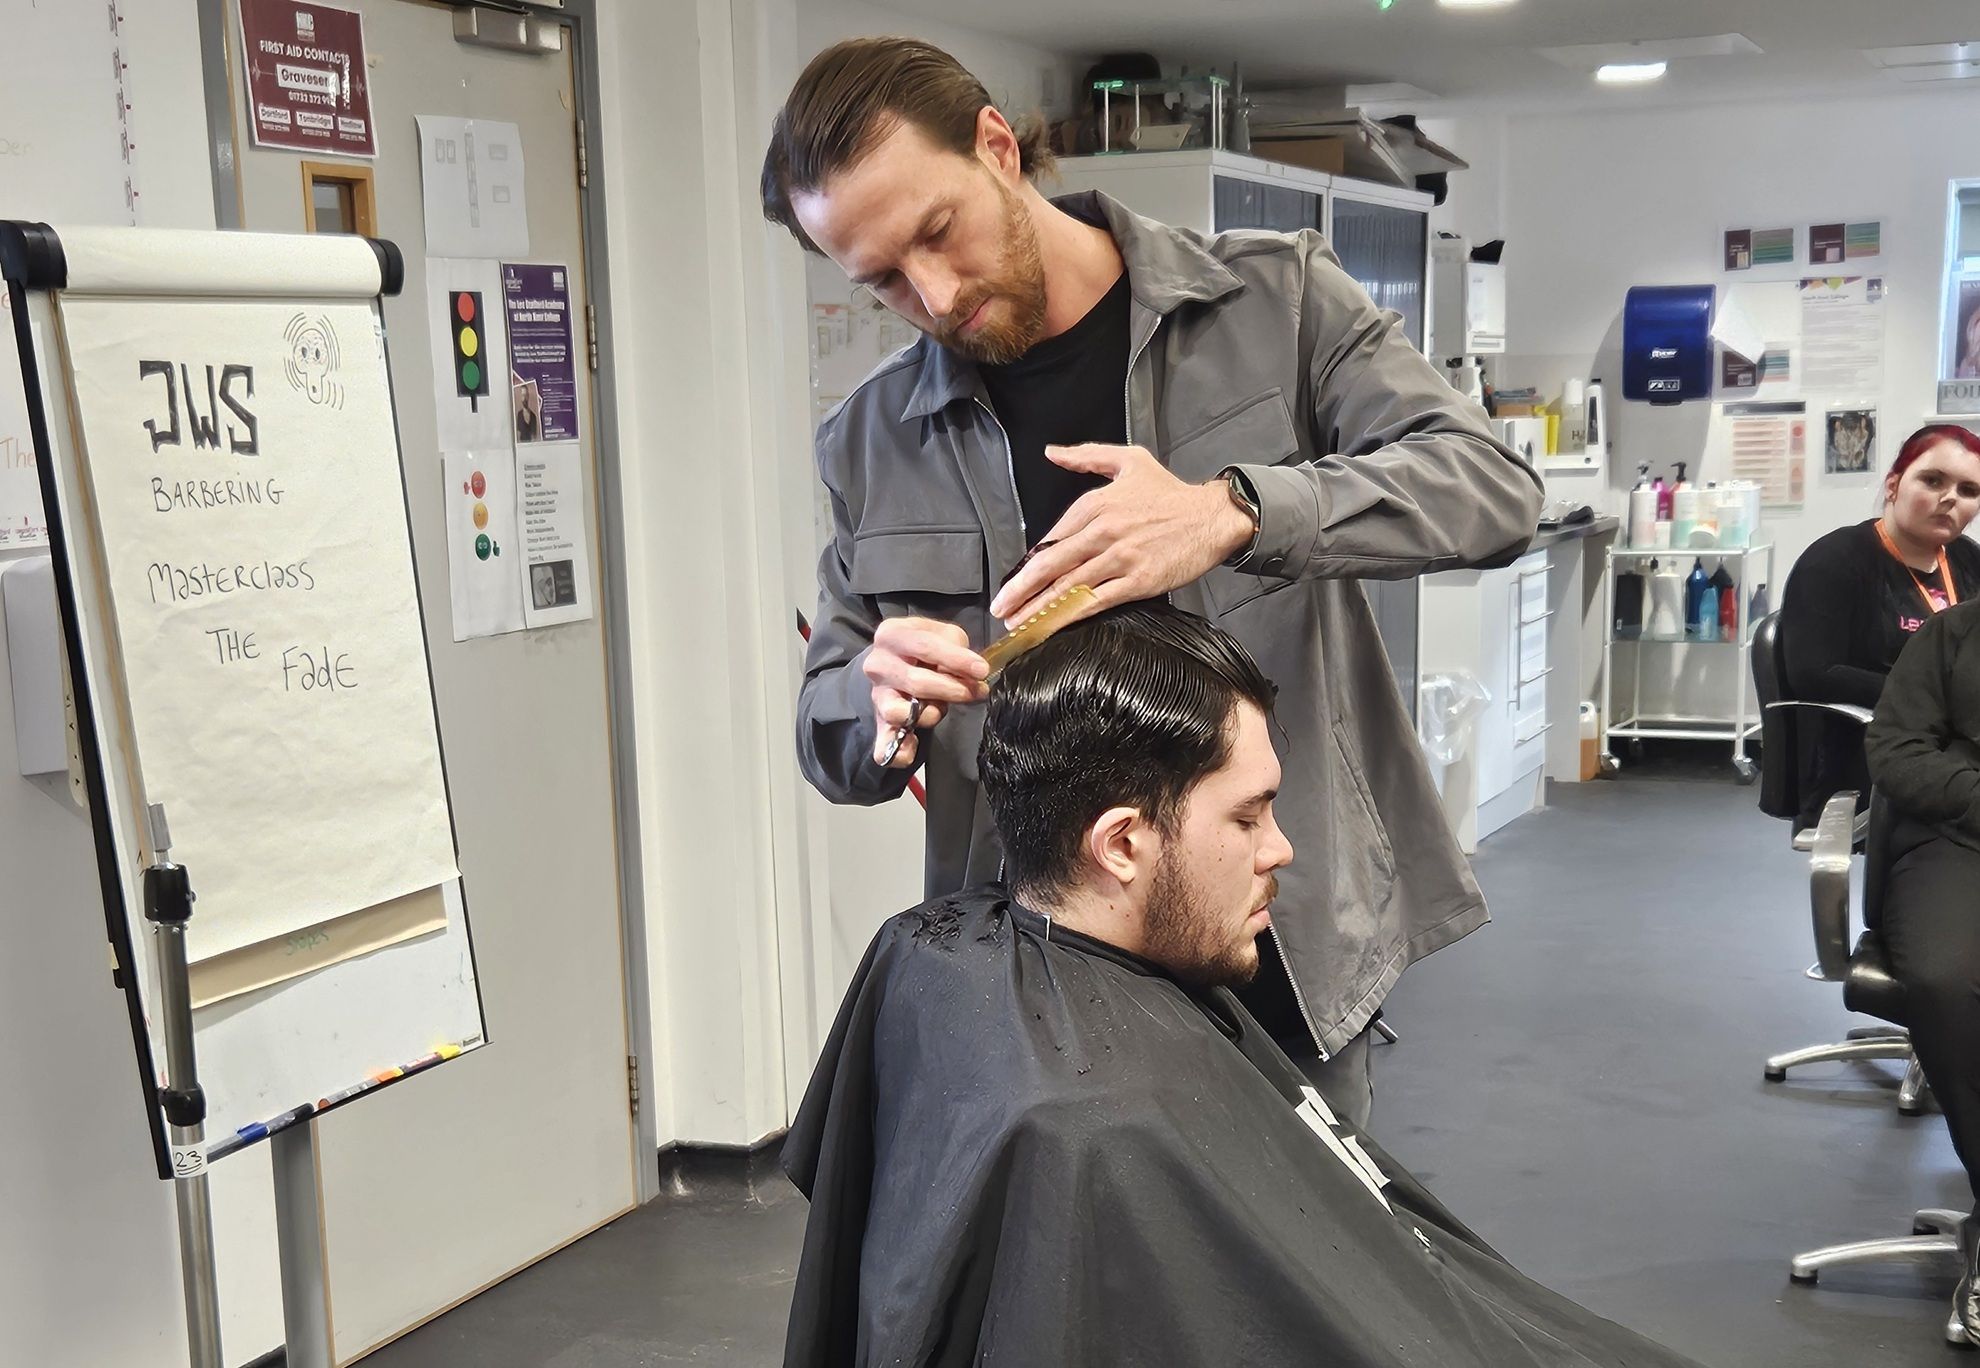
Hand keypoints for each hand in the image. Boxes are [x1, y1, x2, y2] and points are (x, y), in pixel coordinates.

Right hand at [864, 616, 988, 767]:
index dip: (956, 659)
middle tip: (975, 691)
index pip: (924, 646)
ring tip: (941, 707)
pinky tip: (911, 750)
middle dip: (952, 689)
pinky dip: (898, 751)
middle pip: (915, 682)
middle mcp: (877, 664)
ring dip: (929, 714)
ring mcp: (877, 695)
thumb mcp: (942, 635)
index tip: (982, 671)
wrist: (896, 663)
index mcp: (891, 635)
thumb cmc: (925, 648)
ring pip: (900, 713)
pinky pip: (885, 743)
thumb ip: (956, 648)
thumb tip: (972, 672)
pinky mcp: (880, 722)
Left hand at [988, 444, 1255, 626]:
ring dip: (1037, 609)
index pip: (1051, 538)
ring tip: (1015, 623)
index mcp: (1095, 503)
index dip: (1029, 564)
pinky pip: (1095, 602)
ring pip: (1068, 587)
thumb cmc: (1170, 492)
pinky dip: (1069, 616)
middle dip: (1020, 590)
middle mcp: (1102, 531)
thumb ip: (1086, 456)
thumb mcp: (1128, 460)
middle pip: (1050, 565)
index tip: (1013, 582)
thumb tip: (1052, 453)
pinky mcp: (1137, 581)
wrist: (1212, 517)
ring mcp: (1119, 558)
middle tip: (999, 608)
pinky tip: (1051, 627)